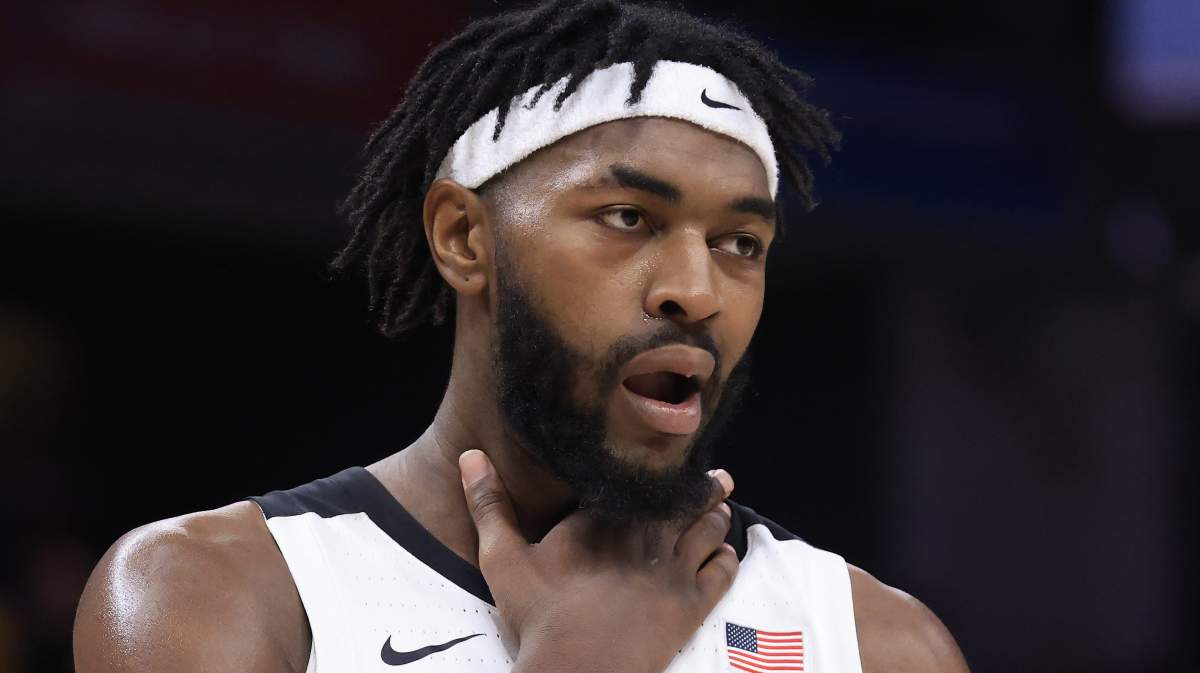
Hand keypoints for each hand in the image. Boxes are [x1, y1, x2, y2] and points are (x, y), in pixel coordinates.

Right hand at [459, 449, 737, 672]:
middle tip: (715, 478)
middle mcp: (646, 532)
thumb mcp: (503, 558)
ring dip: (717, 515)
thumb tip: (470, 455)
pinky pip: (726, 568)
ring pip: (711, 525)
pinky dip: (728, 555)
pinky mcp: (693, 602)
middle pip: (688, 495)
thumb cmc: (538, 618)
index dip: (664, 466)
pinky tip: (723, 552)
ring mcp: (673, 566)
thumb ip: (489, 505)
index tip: (672, 457)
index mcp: (604, 515)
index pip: (646, 475)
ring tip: (719, 508)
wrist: (576, 672)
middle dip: (703, 485)